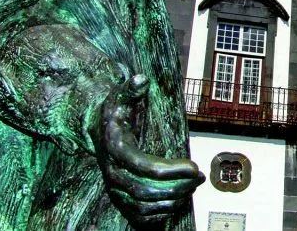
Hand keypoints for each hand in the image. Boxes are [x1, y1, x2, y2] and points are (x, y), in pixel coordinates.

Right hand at [91, 74, 204, 224]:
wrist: (97, 130)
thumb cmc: (114, 113)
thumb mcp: (120, 96)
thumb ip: (131, 88)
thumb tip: (141, 79)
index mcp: (116, 149)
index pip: (143, 166)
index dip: (171, 170)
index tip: (193, 166)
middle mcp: (112, 173)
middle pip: (145, 190)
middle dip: (177, 186)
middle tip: (199, 177)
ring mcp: (115, 189)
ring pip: (143, 205)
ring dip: (172, 200)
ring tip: (193, 187)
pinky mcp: (120, 199)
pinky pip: (138, 216)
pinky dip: (159, 215)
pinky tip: (178, 204)